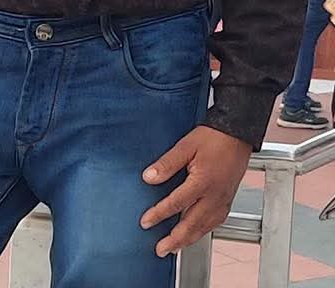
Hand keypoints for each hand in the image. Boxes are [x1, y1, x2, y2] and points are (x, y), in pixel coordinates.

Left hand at [141, 126, 251, 256]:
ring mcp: (223, 200)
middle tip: (160, 249)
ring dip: (188, 240)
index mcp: (203, 181)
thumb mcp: (186, 145)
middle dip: (174, 239)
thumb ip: (167, 163)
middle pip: (192, 224)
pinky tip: (196, 233)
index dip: (159, 214)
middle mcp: (214, 195)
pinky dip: (203, 231)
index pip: (176, 203)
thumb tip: (149, 177)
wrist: (238, 133)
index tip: (146, 222)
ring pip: (204, 227)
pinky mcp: (228, 200)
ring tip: (174, 247)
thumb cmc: (214, 137)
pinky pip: (215, 222)